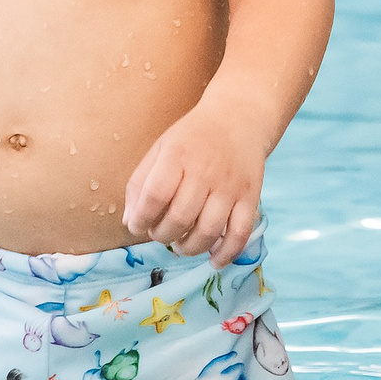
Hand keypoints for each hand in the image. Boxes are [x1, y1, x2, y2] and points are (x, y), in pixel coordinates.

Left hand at [122, 107, 265, 264]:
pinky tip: (214, 260)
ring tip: (180, 245)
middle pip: (180, 218)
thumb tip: (129, 222)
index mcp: (177, 155)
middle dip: (163, 236)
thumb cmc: (192, 138)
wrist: (239, 119)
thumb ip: (140, 183)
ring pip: (209, 231)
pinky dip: (226, 253)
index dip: (142, 218)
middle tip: (160, 234)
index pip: (155, 195)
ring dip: (189, 248)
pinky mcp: (250, 197)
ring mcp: (230, 186)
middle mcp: (205, 171)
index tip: (138, 226)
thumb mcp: (160, 149)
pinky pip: (240, 233)